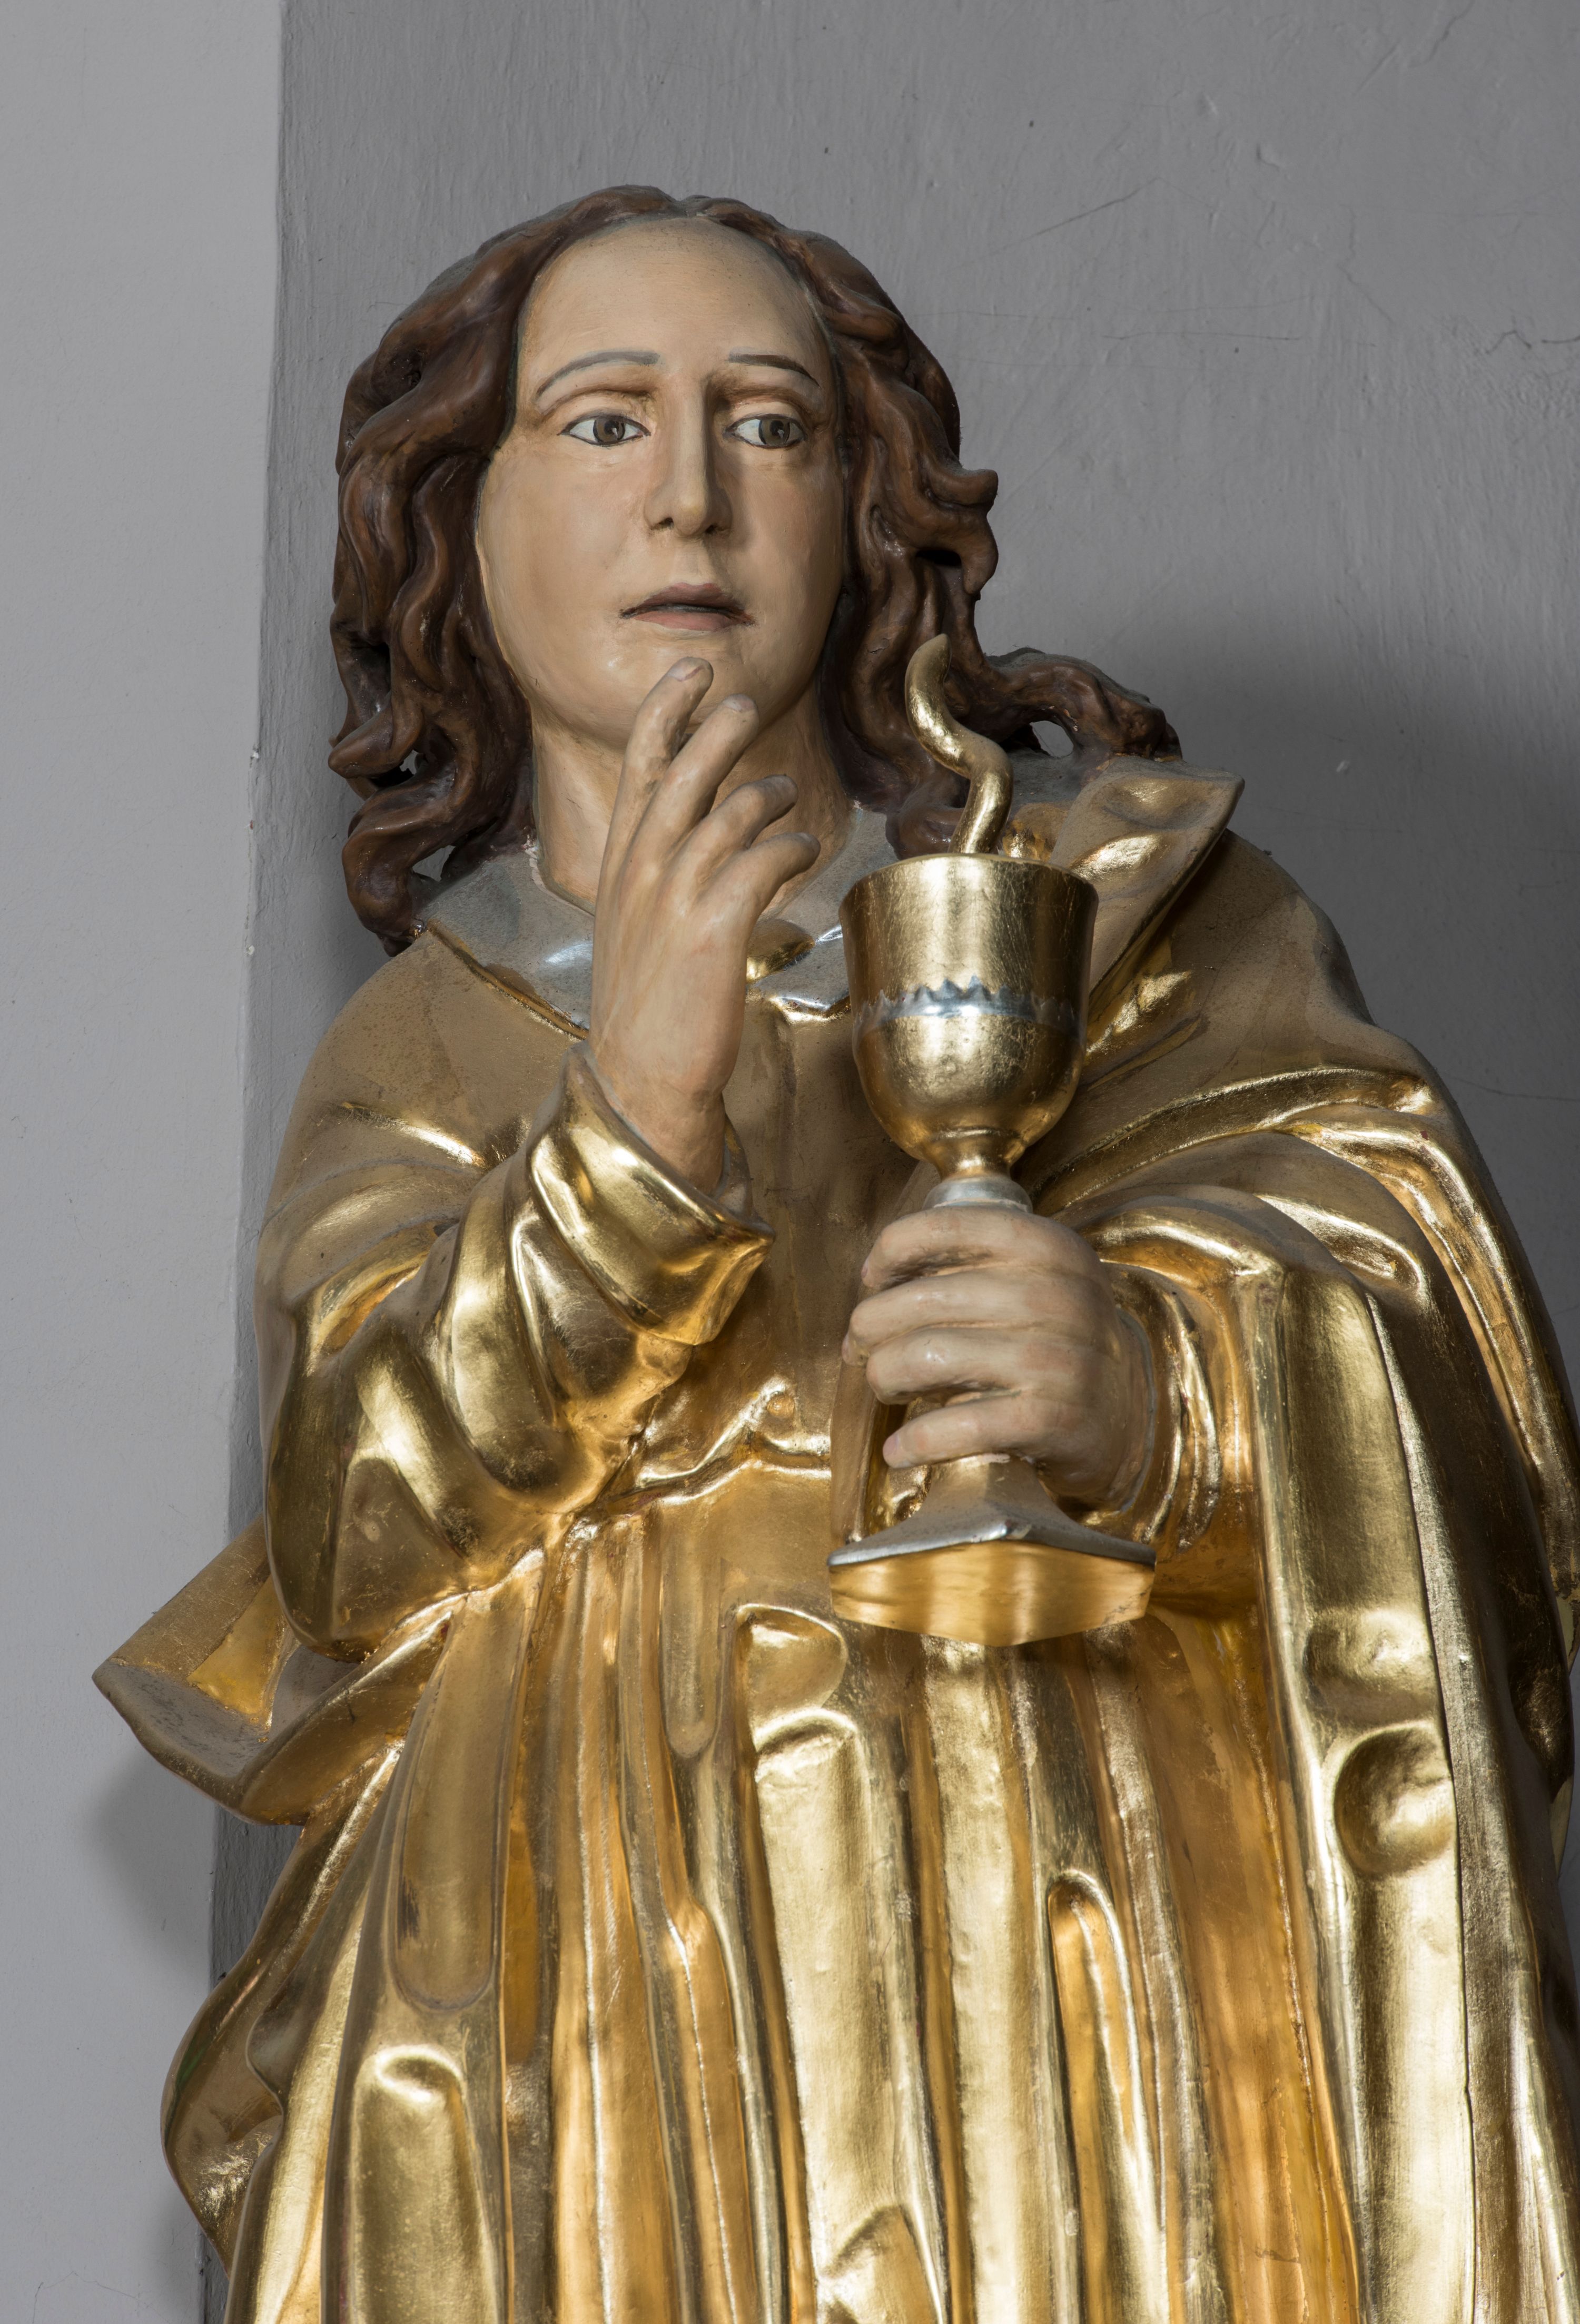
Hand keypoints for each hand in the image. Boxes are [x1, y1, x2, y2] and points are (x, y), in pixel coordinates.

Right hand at [590, 659, 817, 1186]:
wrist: (642, 1082)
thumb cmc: (648, 1012)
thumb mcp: (637, 931)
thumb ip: (660, 879)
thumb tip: (705, 841)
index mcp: (619, 867)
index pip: (638, 767)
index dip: (664, 711)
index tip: (690, 672)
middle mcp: (641, 870)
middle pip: (685, 771)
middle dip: (718, 728)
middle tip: (747, 703)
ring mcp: (673, 896)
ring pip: (731, 812)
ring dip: (770, 798)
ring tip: (790, 802)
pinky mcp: (711, 927)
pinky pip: (762, 861)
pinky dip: (791, 848)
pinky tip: (808, 851)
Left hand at [842, 1205, 1150, 1503]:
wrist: (1127, 1412)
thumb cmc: (1051, 1340)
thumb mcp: (1031, 1281)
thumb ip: (968, 1267)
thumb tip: (873, 1283)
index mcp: (1048, 1247)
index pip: (947, 1226)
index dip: (891, 1251)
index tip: (872, 1278)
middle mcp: (1058, 1296)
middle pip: (923, 1299)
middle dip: (871, 1326)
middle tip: (859, 1348)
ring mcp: (1058, 1359)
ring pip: (930, 1356)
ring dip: (885, 1376)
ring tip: (883, 1387)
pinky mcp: (1054, 1419)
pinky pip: (961, 1425)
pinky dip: (916, 1442)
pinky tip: (898, 1452)